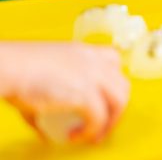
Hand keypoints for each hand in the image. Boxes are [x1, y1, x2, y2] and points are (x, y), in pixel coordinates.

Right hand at [0, 42, 129, 142]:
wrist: (9, 68)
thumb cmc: (17, 72)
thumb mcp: (42, 79)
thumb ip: (50, 101)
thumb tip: (46, 130)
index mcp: (84, 52)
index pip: (113, 60)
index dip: (112, 80)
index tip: (104, 97)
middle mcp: (94, 60)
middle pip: (122, 83)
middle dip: (116, 106)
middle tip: (103, 124)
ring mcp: (93, 75)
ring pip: (120, 99)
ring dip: (111, 120)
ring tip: (94, 134)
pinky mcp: (86, 93)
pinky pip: (100, 117)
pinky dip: (91, 130)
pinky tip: (74, 136)